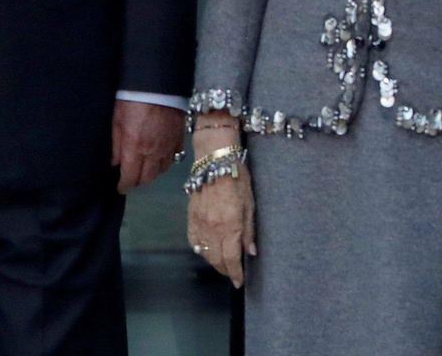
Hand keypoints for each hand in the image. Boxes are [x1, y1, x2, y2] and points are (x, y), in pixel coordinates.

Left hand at [112, 100, 185, 192]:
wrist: (158, 84)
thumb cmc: (131, 100)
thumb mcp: (117, 121)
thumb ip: (117, 145)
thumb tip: (115, 163)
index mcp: (136, 148)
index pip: (131, 177)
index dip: (124, 185)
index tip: (120, 187)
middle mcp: (154, 152)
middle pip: (148, 178)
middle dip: (138, 182)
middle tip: (131, 180)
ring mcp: (169, 146)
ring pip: (162, 170)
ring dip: (152, 173)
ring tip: (144, 170)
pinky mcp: (179, 138)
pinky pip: (174, 158)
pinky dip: (165, 163)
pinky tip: (159, 159)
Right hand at [185, 125, 255, 287]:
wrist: (215, 159)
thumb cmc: (238, 178)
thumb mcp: (250, 205)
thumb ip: (249, 231)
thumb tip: (249, 253)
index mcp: (229, 225)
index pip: (230, 259)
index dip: (235, 274)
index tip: (239, 282)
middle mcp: (212, 227)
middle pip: (216, 258)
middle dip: (225, 270)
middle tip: (233, 274)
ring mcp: (199, 221)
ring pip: (203, 251)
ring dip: (212, 261)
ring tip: (222, 263)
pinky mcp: (190, 214)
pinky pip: (192, 238)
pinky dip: (199, 248)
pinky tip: (205, 249)